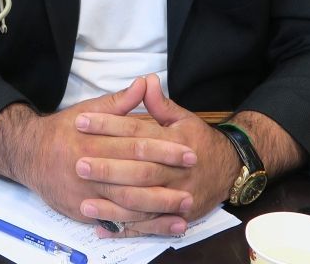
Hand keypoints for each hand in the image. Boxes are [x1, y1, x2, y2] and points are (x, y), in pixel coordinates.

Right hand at [6, 77, 198, 232]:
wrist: (29, 154)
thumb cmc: (65, 130)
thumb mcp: (90, 110)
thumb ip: (120, 102)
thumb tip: (145, 82)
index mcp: (93, 141)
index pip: (135, 145)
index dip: (164, 149)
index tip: (188, 152)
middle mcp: (88, 169)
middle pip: (133, 177)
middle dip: (165, 182)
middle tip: (192, 184)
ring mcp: (85, 194)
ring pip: (126, 204)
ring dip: (157, 209)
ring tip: (184, 209)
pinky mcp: (82, 212)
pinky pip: (115, 222)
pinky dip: (138, 226)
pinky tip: (160, 226)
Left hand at [75, 73, 239, 236]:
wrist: (230, 169)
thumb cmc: (200, 141)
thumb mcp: (183, 118)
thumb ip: (161, 103)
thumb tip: (145, 81)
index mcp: (175, 142)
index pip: (136, 133)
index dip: (108, 126)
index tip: (82, 122)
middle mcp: (176, 171)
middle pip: (138, 171)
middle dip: (108, 169)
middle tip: (79, 164)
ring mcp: (177, 196)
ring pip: (142, 203)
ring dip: (112, 205)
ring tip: (84, 202)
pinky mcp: (177, 217)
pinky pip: (148, 226)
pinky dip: (124, 229)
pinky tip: (101, 228)